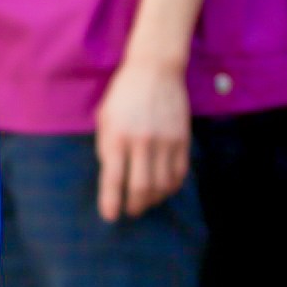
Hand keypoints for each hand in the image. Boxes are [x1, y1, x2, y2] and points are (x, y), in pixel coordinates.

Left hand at [93, 56, 192, 220]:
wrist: (155, 69)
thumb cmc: (123, 94)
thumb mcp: (105, 118)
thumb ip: (106, 147)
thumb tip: (112, 177)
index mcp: (117, 136)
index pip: (113, 179)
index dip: (110, 202)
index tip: (110, 216)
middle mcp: (141, 142)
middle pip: (140, 188)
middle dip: (134, 206)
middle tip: (131, 211)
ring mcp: (164, 141)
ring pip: (162, 185)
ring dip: (153, 199)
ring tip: (146, 201)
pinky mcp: (182, 139)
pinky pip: (179, 173)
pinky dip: (171, 187)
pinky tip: (163, 188)